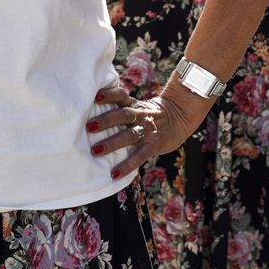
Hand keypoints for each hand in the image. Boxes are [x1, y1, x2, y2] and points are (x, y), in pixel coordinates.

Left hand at [87, 85, 205, 178]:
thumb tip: (88, 112)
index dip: (110, 95)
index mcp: (134, 105)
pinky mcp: (153, 145)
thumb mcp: (137, 105)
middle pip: (124, 115)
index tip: (96, 97)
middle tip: (89, 127)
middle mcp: (141, 116)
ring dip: (112, 143)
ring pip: (130, 135)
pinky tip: (114, 173)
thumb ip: (119, 107)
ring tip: (95, 151)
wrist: (180, 119)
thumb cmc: (149, 114)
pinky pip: (140, 156)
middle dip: (106, 121)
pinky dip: (127, 165)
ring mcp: (148, 131)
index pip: (121, 96)